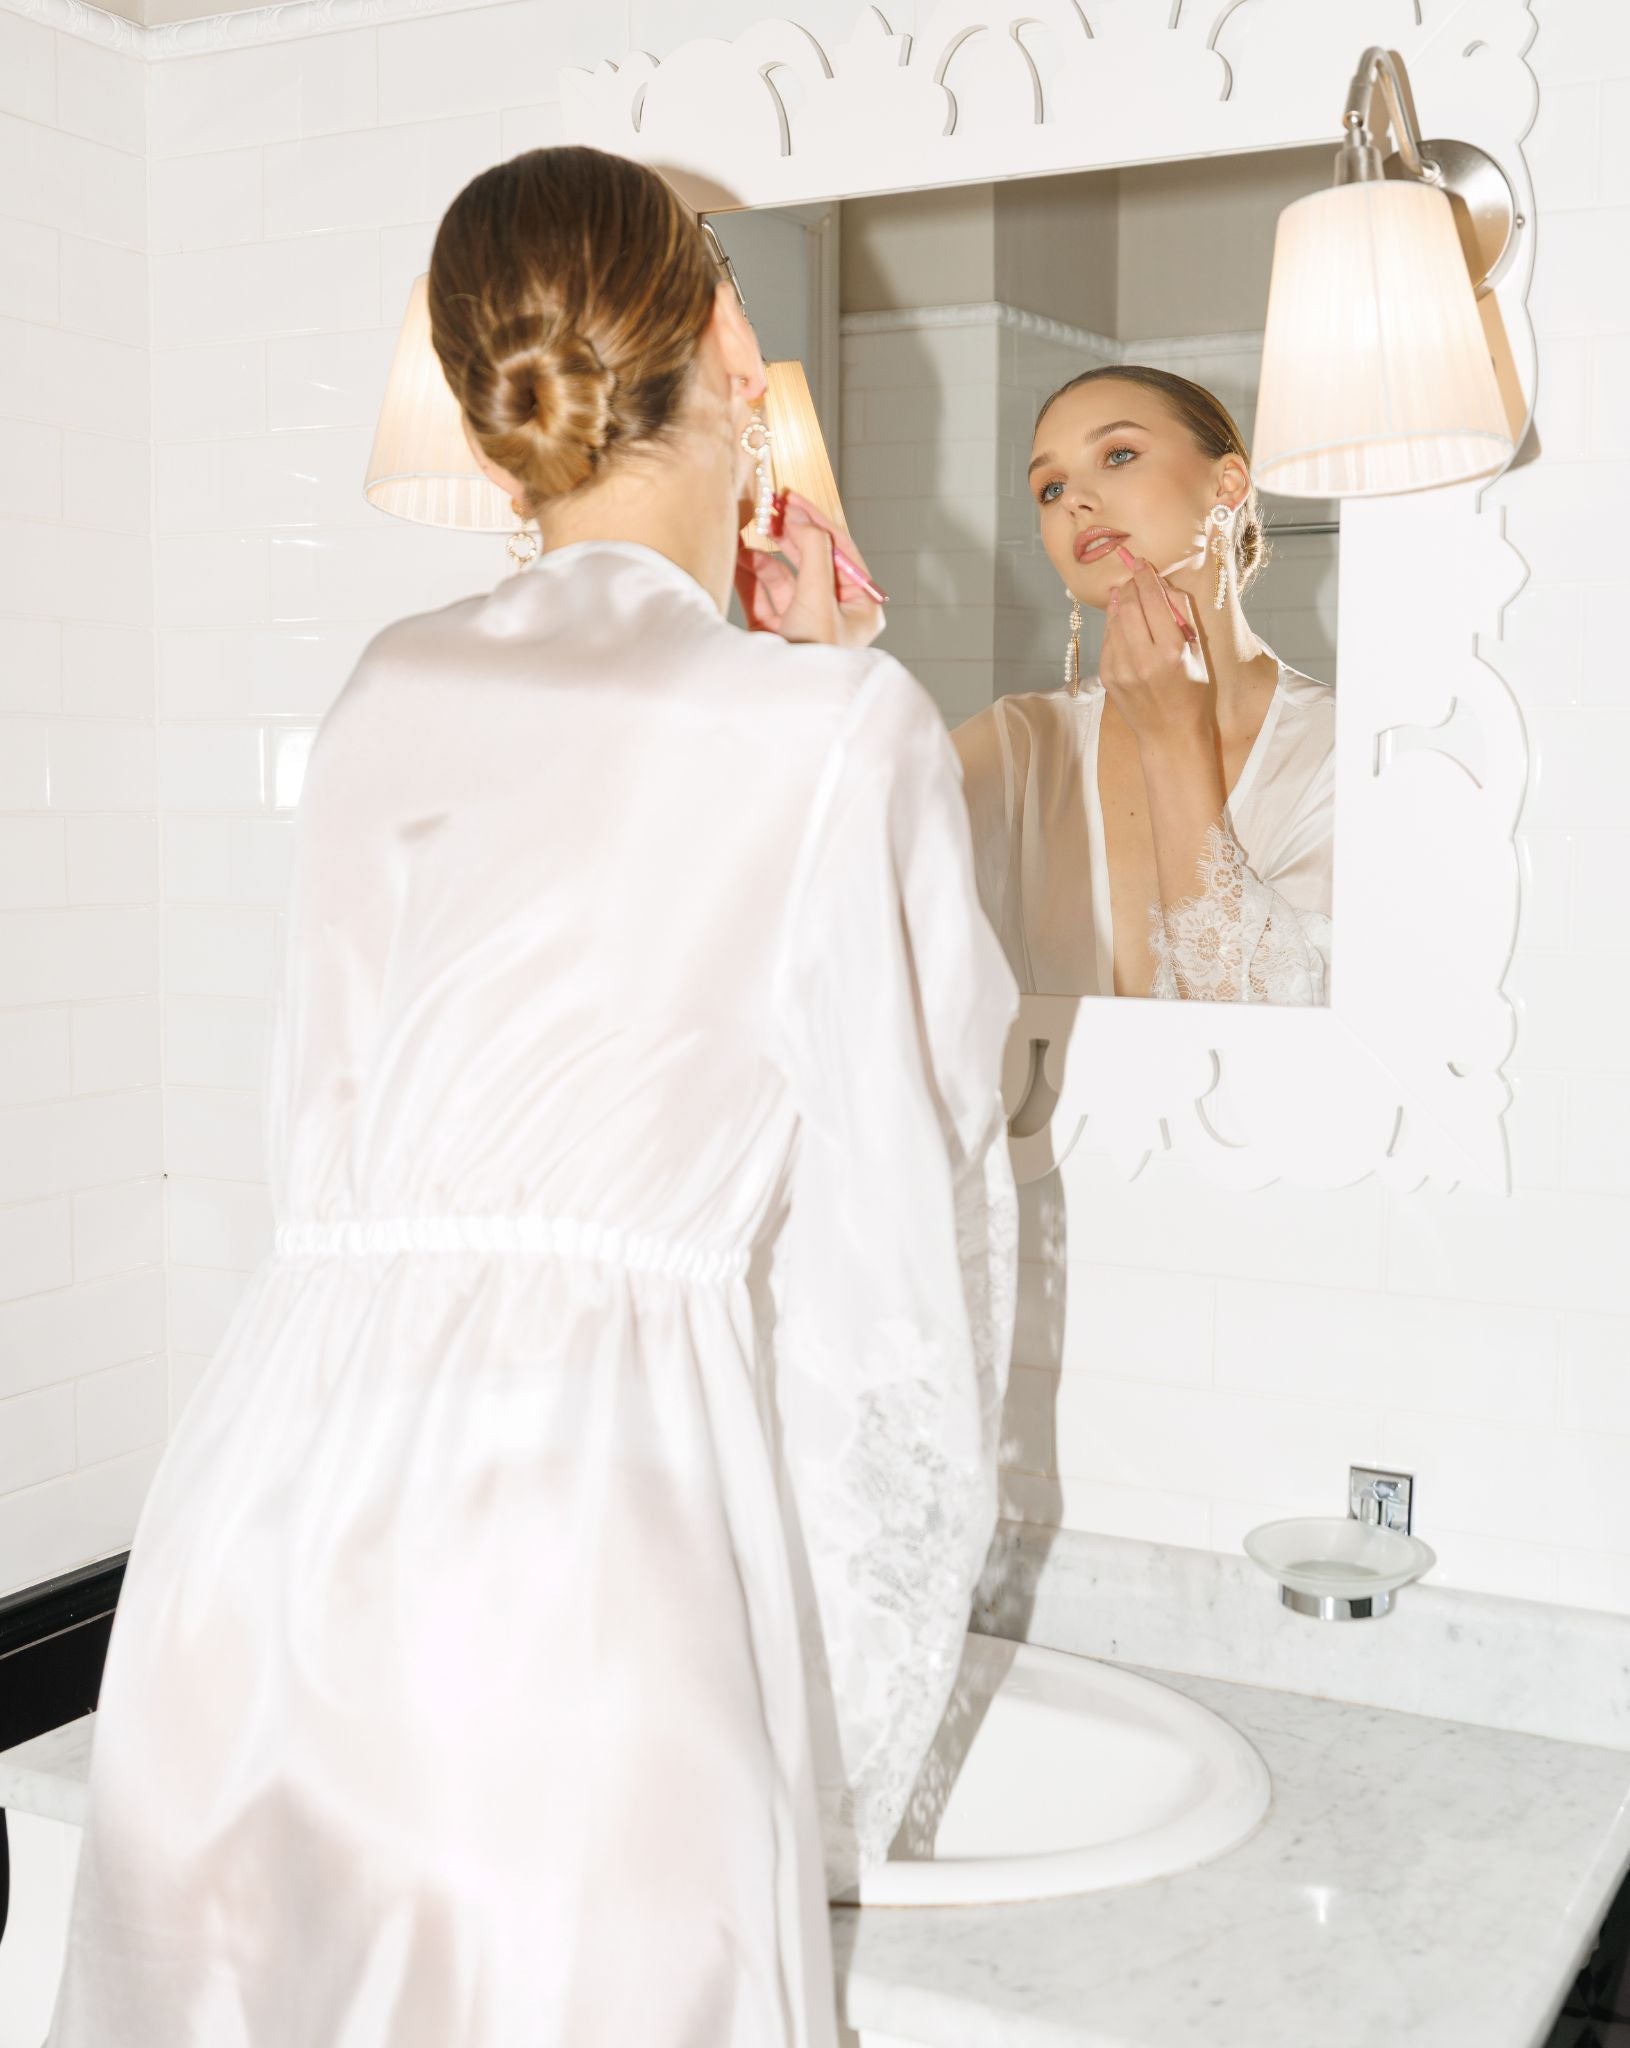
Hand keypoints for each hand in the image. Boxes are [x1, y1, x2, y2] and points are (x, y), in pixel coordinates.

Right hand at [734, 489, 884, 648]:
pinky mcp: (775, 632)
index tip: (793, 498)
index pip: (840, 550)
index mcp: (860, 606)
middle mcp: (834, 613)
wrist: (783, 702)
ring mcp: (803, 622)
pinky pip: (762, 595)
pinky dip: (748, 576)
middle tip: (768, 509)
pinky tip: (736, 556)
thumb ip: (813, 551)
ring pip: (782, 576)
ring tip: (744, 534)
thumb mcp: (818, 598)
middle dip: (787, 534)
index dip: (817, 520)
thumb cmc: (812, 658)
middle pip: (810, 560)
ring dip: (762, 555)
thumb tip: (802, 517)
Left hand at [1100, 556, 1214, 755]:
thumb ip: (1181, 614)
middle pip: (1127, 606)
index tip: (1140, 562)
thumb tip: (1158, 583)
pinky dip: (1113, 624)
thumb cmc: (1192, 690)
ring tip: (1127, 596)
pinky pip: (1108, 640)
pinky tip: (1121, 620)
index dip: (1144, 576)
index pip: (1152, 600)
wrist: (1171, 734)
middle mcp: (1144, 660)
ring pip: (1114, 620)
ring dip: (1119, 603)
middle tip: (1133, 577)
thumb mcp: (1197, 651)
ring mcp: (1122, 671)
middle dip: (1129, 586)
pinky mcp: (1108, 678)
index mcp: (1172, 651)